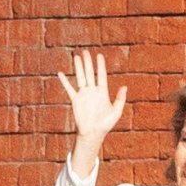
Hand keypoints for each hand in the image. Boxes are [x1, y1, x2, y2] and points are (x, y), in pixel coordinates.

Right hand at [58, 50, 126, 174]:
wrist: (93, 133)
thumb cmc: (106, 124)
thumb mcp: (116, 111)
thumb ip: (120, 99)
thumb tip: (124, 86)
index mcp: (102, 92)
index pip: (101, 75)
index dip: (100, 65)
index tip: (99, 56)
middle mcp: (92, 91)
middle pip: (90, 73)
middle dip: (88, 62)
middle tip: (85, 52)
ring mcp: (84, 95)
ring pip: (80, 77)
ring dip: (78, 67)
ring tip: (77, 56)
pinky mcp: (76, 100)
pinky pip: (69, 89)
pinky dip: (64, 81)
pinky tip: (60, 73)